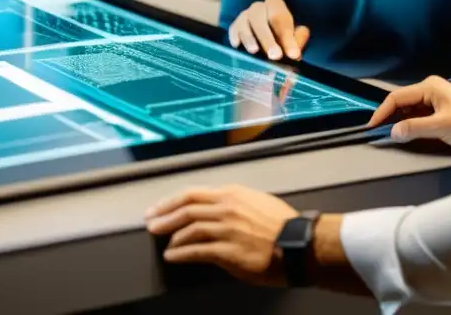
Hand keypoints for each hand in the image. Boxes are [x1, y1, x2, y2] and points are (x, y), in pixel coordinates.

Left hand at [144, 184, 297, 285]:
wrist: (299, 244)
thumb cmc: (283, 225)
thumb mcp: (256, 201)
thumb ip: (233, 203)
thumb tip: (214, 208)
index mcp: (231, 194)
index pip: (192, 194)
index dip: (170, 201)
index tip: (158, 208)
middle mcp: (226, 208)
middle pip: (185, 209)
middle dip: (163, 216)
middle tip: (151, 223)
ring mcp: (226, 229)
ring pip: (188, 229)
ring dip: (171, 235)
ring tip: (162, 242)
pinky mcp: (228, 251)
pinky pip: (197, 250)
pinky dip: (181, 253)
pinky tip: (173, 256)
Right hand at [228, 0, 309, 60]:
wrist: (269, 44)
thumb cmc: (283, 40)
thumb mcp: (294, 40)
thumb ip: (297, 42)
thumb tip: (295, 51)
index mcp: (275, 5)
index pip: (279, 17)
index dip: (287, 36)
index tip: (293, 55)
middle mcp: (258, 8)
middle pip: (259, 19)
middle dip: (267, 39)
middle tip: (275, 56)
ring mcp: (244, 16)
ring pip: (244, 24)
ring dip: (250, 38)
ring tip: (254, 51)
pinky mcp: (235, 27)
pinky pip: (233, 30)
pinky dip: (235, 37)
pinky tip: (238, 46)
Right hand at [368, 75, 450, 150]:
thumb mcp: (441, 127)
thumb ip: (415, 128)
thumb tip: (393, 132)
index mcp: (429, 87)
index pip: (396, 98)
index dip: (382, 112)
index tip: (372, 126)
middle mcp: (430, 89)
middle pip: (401, 102)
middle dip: (389, 117)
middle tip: (378, 132)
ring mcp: (436, 98)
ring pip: (410, 109)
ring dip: (400, 121)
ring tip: (390, 135)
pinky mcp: (440, 109)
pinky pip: (419, 114)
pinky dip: (411, 123)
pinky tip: (407, 133)